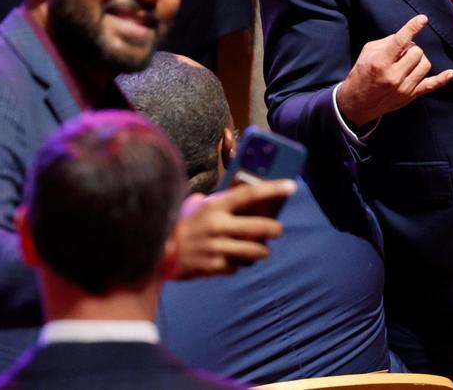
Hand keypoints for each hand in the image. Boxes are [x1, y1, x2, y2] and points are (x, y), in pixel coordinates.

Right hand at [172, 179, 295, 278]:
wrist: (161, 251)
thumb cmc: (186, 226)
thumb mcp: (201, 207)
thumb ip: (221, 202)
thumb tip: (247, 192)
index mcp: (215, 207)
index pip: (249, 194)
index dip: (272, 189)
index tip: (291, 186)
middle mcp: (217, 226)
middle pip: (258, 227)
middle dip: (274, 229)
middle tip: (278, 230)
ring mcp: (216, 247)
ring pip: (254, 250)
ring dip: (262, 251)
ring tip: (261, 250)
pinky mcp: (213, 266)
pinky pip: (237, 266)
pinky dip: (239, 264)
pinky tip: (234, 259)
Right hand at [336, 15, 452, 126]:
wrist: (358, 102)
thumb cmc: (362, 73)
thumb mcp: (367, 52)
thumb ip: (387, 42)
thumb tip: (408, 38)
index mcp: (380, 62)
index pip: (400, 41)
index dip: (412, 28)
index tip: (423, 19)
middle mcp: (393, 75)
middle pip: (416, 52)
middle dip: (412, 48)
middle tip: (402, 52)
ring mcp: (403, 88)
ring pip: (425, 65)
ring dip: (419, 59)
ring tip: (408, 62)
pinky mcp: (410, 96)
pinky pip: (430, 86)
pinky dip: (442, 79)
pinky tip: (450, 73)